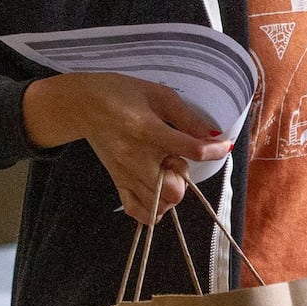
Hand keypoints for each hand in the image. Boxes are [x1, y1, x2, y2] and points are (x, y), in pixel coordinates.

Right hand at [22, 72, 234, 224]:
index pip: (190, 149)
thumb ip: (187, 117)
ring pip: (159, 205)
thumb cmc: (123, 93)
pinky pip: (137, 211)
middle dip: (184, 178)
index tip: (224, 146)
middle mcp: (135, 158)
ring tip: (164, 171)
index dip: (214, 150)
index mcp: (147, 130)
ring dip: (171, 192)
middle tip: (176, 158)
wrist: (82, 105)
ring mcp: (124, 174)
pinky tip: (158, 193)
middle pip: (173, 191)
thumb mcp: (159, 95)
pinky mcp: (117, 182)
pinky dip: (154, 210)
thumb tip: (213, 135)